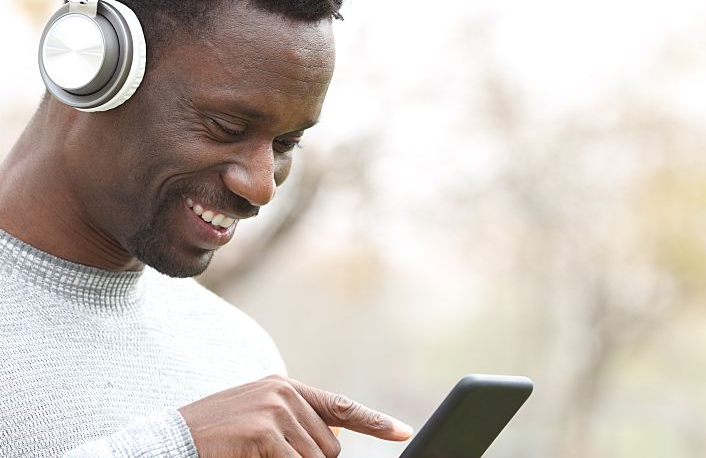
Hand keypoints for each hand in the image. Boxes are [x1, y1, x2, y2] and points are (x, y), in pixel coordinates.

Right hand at [179, 374, 412, 456]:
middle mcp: (284, 393)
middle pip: (330, 448)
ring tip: (257, 455)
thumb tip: (334, 443)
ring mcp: (274, 410)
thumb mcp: (258, 418)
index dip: (375, 422)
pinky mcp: (264, 433)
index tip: (403, 432)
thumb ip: (294, 422)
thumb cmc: (215, 436)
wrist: (169, 440)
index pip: (340, 406)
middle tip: (273, 457)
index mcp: (285, 387)